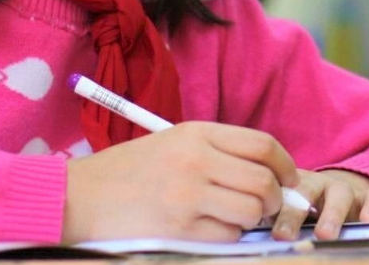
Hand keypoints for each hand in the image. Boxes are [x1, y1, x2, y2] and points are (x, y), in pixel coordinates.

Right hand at [63, 121, 297, 242]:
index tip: (289, 179)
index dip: (285, 165)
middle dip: (276, 199)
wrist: (80, 197)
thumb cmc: (128, 171)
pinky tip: (213, 229)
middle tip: (268, 208)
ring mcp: (188, 194)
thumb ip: (217, 152)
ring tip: (237, 217)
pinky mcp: (179, 227)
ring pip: (252, 210)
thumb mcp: (173, 142)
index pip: (262, 145)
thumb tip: (268, 174)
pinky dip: (230, 235)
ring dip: (254, 219)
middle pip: (264, 180)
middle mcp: (196, 159)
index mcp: (197, 133)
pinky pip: (228, 235)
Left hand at [269, 168, 368, 241]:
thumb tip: (252, 236)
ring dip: (331, 214)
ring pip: (340, 194)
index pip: (279, 194)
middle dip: (294, 214)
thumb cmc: (306, 209)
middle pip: (305, 192)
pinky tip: (368, 221)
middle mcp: (317, 184)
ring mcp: (344, 189)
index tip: (269, 234)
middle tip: (285, 236)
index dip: (273, 212)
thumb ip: (274, 222)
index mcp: (292, 186)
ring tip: (325, 235)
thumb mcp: (288, 212)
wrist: (339, 192)